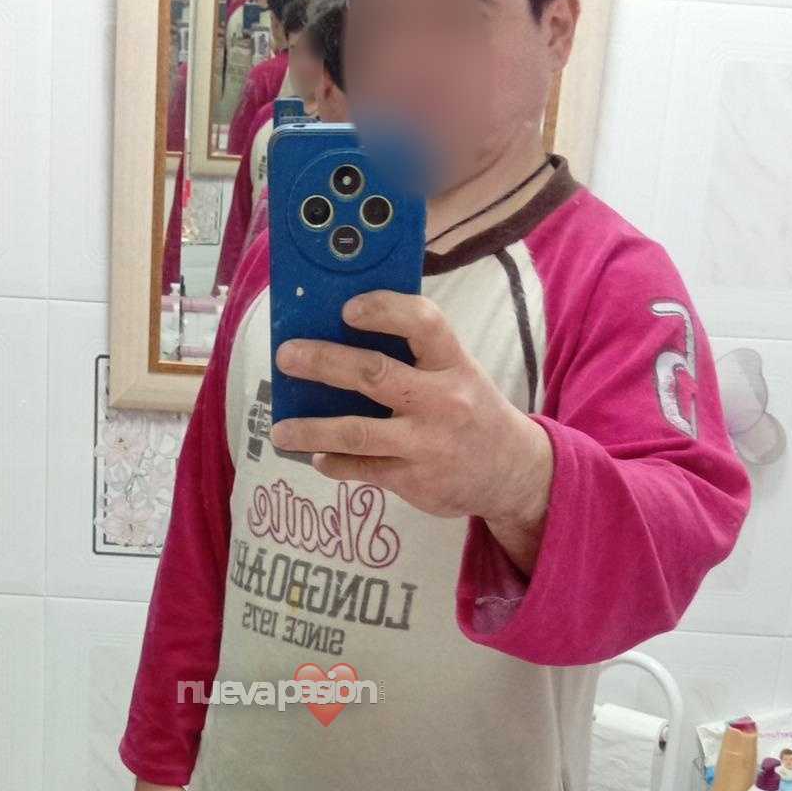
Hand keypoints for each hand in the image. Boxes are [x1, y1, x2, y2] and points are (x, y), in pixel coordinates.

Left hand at [271, 290, 554, 575]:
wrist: (512, 471)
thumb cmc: (470, 409)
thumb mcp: (457, 373)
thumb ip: (414, 356)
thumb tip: (340, 335)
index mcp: (454, 364)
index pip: (424, 324)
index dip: (385, 310)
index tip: (347, 309)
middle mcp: (443, 401)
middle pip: (375, 375)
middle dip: (324, 362)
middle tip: (286, 356)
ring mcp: (427, 444)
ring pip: (357, 433)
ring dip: (311, 429)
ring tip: (280, 429)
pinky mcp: (414, 481)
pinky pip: (362, 470)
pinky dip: (333, 462)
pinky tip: (316, 456)